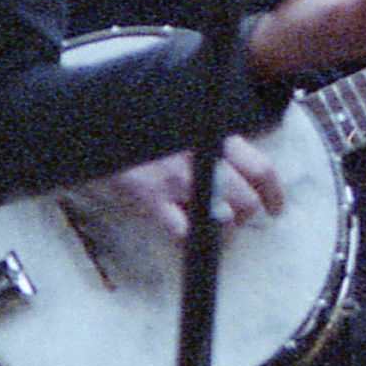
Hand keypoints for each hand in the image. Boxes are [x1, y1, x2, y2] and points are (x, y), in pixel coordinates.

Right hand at [85, 134, 285, 242]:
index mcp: (212, 134)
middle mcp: (201, 155)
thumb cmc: (137, 126)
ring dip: (218, 232)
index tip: (275, 209)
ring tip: (204, 230)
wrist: (91, 125)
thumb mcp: (178, 123)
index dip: (273, 194)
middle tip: (231, 221)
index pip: (261, 168)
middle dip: (243, 218)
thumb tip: (232, 167)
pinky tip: (179, 237)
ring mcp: (177, 178)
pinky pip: (184, 234)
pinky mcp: (151, 198)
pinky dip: (187, 243)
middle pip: (246, 201)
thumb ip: (207, 140)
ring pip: (222, 219)